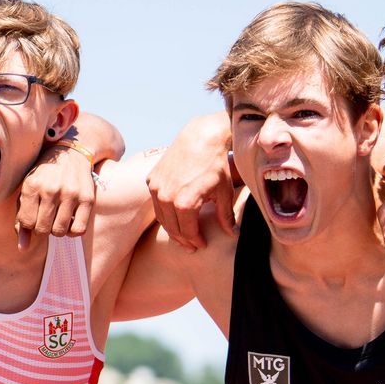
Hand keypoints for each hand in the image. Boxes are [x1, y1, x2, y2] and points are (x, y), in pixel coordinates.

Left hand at [16, 145, 96, 242]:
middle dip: (42, 229)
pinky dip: (72, 231)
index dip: (29, 225)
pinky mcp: (87, 199)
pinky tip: (70, 220)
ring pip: (59, 231)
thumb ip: (22, 218)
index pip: (26, 222)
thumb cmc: (45, 176)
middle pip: (42, 229)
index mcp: (32, 185)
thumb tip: (22, 248)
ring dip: (57, 230)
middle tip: (45, 218)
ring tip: (57, 218)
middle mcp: (51, 189)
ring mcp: (71, 194)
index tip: (33, 217)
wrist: (72, 153)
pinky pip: (78, 230)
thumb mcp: (29, 190)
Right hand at [148, 116, 238, 249]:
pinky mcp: (152, 180)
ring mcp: (156, 187)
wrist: (200, 137)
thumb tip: (233, 234)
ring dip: (172, 228)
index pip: (187, 232)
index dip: (195, 241)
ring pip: (162, 217)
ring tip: (182, 235)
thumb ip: (226, 215)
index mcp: (184, 202)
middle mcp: (166, 196)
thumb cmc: (215, 164)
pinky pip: (156, 203)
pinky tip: (175, 216)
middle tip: (191, 246)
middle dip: (183, 239)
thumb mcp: (224, 192)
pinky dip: (165, 212)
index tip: (202, 245)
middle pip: (172, 228)